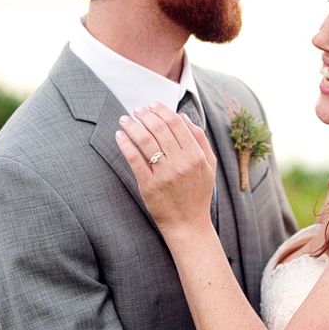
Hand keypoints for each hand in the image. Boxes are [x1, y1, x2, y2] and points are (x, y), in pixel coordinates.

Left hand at [116, 103, 216, 234]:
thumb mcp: (208, 165)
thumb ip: (200, 139)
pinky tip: (120, 135)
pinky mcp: (149, 185)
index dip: (162, 110)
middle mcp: (181, 162)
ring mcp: (164, 174)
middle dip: (145, 115)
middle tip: (136, 110)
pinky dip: (125, 144)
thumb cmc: (198, 193)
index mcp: (196, 155)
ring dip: (132, 125)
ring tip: (124, 119)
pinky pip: (134, 159)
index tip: (151, 105)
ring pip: (145, 140)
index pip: (176, 124)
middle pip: (159, 129)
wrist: (188, 224)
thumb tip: (183, 116)